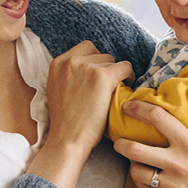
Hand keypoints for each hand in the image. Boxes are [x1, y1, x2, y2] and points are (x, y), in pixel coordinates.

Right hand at [29, 41, 131, 187]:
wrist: (67, 138)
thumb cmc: (66, 122)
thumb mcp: (58, 90)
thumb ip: (70, 75)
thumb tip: (90, 70)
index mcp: (58, 63)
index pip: (85, 49)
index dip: (96, 62)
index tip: (100, 75)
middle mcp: (71, 61)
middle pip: (99, 54)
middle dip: (105, 69)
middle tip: (108, 86)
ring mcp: (87, 67)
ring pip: (112, 61)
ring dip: (115, 74)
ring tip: (115, 90)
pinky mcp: (102, 76)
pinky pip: (125, 67)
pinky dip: (129, 76)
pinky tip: (127, 87)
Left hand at [112, 87, 187, 187]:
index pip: (156, 119)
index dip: (138, 109)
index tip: (128, 107)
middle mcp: (178, 164)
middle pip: (134, 149)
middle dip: (121, 141)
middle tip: (119, 138)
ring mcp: (172, 186)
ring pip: (136, 171)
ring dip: (132, 162)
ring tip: (134, 158)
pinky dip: (140, 180)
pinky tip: (145, 174)